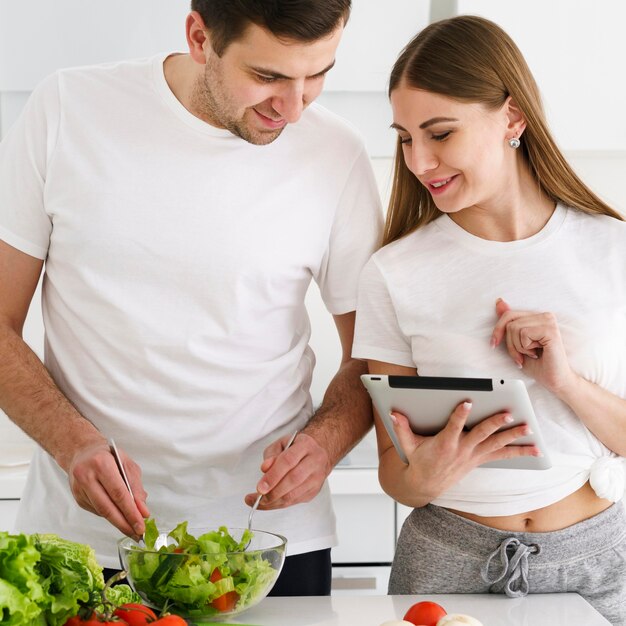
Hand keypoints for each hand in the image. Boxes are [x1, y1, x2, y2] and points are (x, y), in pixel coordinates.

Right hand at [68, 440, 149, 538]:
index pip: (118, 493)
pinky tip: (118, 516)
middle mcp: (87, 476)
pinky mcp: (77, 497)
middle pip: (107, 507)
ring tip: (132, 529)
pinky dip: (109, 515)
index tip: (141, 524)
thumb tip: (143, 510)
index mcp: (102, 464)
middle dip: (124, 523)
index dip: (130, 512)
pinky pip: (96, 510)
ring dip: (118, 522)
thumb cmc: (108, 456)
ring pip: (101, 511)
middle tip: (137, 534)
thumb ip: (136, 486)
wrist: (82, 452)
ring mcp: (79, 488)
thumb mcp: (127, 464)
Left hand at [244, 432, 330, 509]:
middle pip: (293, 479)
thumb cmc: (297, 447)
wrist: (318, 452)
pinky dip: (280, 504)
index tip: (260, 487)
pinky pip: (295, 501)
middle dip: (273, 492)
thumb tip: (265, 468)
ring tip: (260, 501)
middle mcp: (315, 461)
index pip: (288, 461)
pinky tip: (270, 503)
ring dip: (274, 501)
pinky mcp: (315, 490)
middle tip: (258, 497)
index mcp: (306, 445)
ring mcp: (317, 477)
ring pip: (295, 494)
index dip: (272, 475)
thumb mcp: (281, 444)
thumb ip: (271, 455)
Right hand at [391, 401, 539, 499]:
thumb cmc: (417, 461)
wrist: (425, 485)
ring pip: (497, 445)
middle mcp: (462, 450)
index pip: (454, 426)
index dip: (461, 414)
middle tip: (509, 413)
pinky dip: (519, 452)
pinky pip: (502, 455)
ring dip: (514, 437)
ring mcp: (473, 456)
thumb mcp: (407, 445)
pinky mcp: (479, 460)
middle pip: (482, 434)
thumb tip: (393, 413)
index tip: (468, 401)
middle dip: (496, 424)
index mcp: (444, 444)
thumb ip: (401, 428)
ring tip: (529, 428)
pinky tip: (536, 449)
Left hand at [491, 298, 575, 392]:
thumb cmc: (538, 364)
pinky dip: (525, 347)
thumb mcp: (516, 342)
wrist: (554, 380)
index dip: (498, 330)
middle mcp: (544, 316)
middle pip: (509, 321)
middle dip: (509, 343)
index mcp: (536, 317)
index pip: (508, 314)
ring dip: (518, 347)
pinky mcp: (551, 330)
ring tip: (531, 354)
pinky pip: (523, 333)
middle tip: (520, 356)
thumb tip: (499, 302)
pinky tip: (537, 352)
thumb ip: (509, 322)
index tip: (494, 344)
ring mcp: (548, 321)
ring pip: (514, 328)